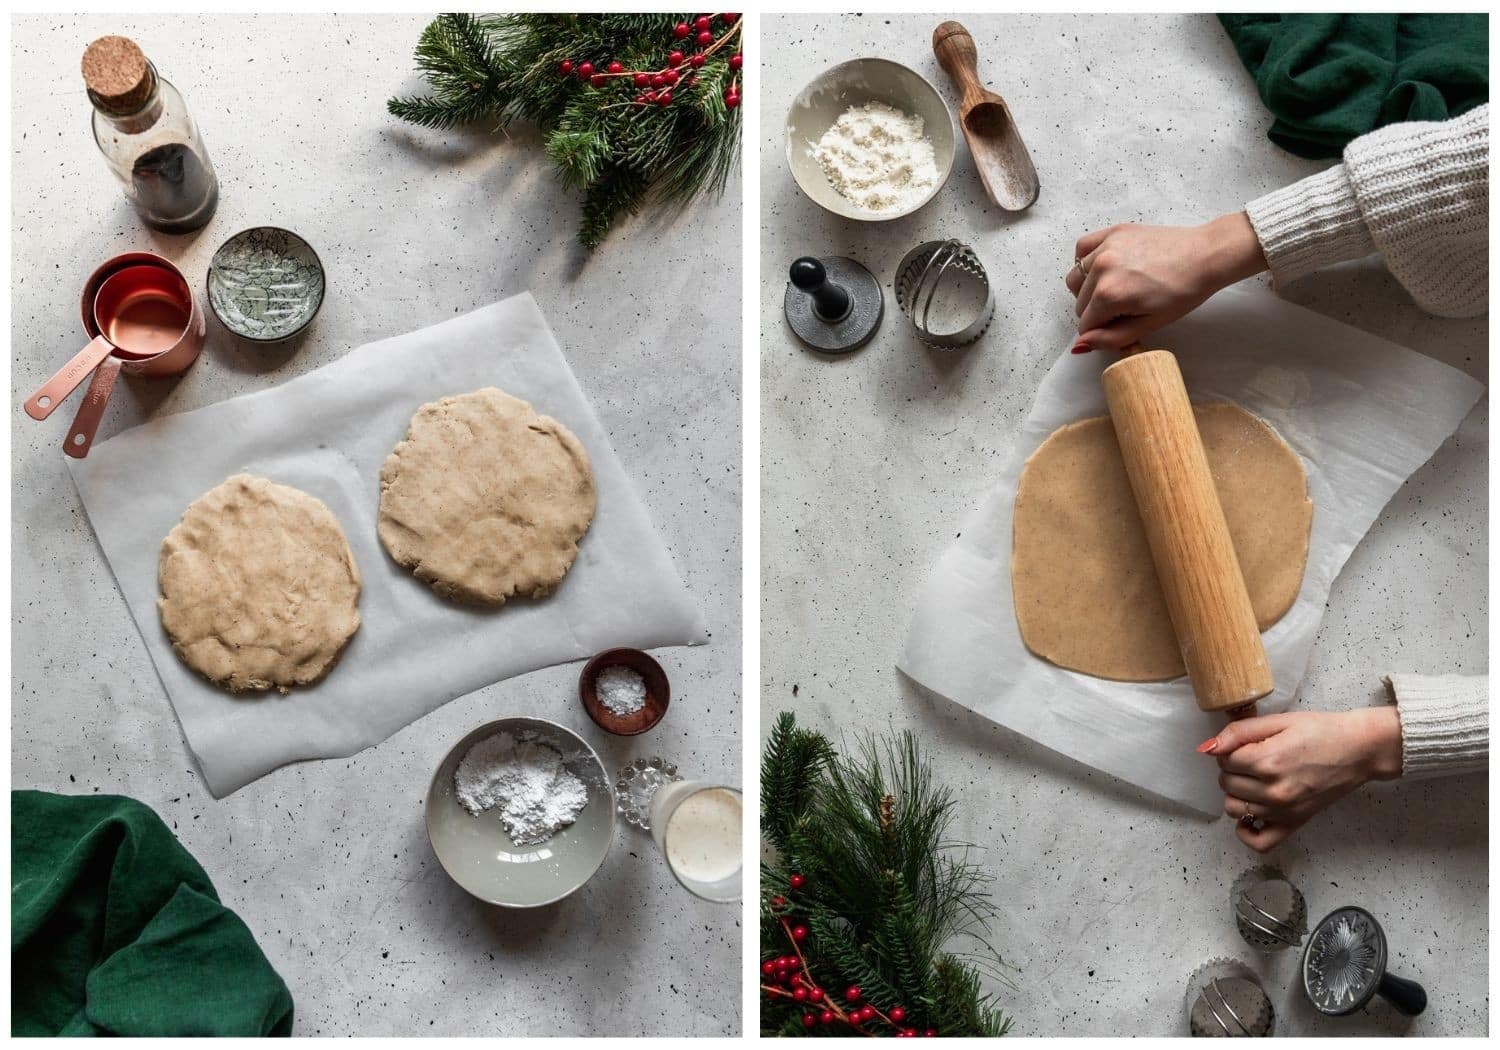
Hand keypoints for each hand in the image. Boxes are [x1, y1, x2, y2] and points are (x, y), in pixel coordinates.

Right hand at [1064, 212, 1267, 352]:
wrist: (1205, 256)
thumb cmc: (1185, 290)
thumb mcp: (1149, 324)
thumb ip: (1111, 338)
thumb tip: (1081, 345)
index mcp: (1109, 294)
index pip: (1085, 324)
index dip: (1101, 331)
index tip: (1119, 325)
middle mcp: (1101, 268)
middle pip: (1079, 303)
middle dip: (1096, 311)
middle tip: (1123, 309)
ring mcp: (1105, 246)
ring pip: (1076, 278)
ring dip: (1088, 289)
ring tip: (1114, 289)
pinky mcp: (1112, 232)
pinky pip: (1082, 249)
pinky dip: (1086, 261)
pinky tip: (1103, 268)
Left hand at [1200, 707, 1402, 851]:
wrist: (1359, 750)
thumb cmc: (1321, 731)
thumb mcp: (1278, 721)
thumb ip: (1238, 732)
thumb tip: (1207, 748)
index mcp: (1267, 762)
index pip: (1223, 760)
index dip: (1231, 749)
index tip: (1248, 744)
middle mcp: (1273, 791)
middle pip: (1226, 784)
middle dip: (1232, 769)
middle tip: (1253, 758)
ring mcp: (1283, 811)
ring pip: (1234, 809)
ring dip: (1237, 794)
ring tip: (1254, 780)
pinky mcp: (1295, 823)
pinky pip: (1259, 842)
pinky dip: (1247, 831)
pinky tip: (1250, 815)